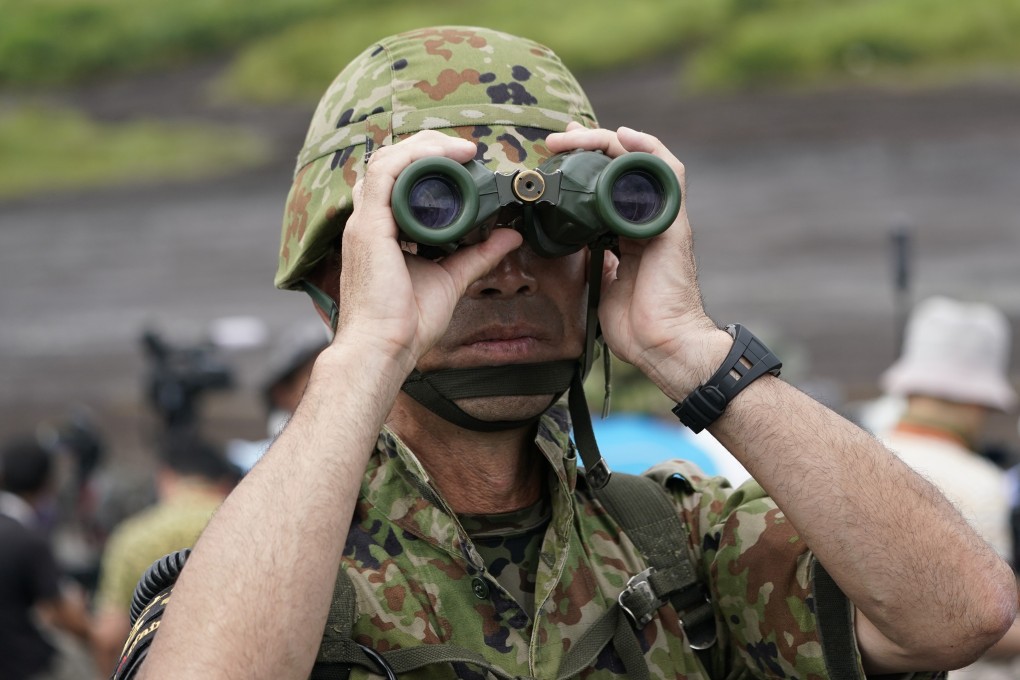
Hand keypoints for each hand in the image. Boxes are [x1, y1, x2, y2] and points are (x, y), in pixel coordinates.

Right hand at [336, 131, 522, 373]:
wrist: (385, 349)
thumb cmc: (408, 323)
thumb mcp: (452, 278)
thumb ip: (479, 254)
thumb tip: (510, 235)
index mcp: (382, 230)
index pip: (398, 179)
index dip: (429, 161)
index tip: (467, 162)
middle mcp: (369, 221)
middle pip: (392, 162)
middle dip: (430, 147)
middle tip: (469, 151)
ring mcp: (365, 222)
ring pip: (388, 160)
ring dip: (426, 146)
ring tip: (463, 150)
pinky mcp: (368, 227)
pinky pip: (386, 173)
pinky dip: (416, 157)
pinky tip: (446, 156)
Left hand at [545, 124, 726, 397]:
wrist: (662, 345)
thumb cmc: (636, 324)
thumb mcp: (603, 282)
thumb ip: (595, 258)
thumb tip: (574, 243)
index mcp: (629, 232)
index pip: (606, 186)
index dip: (582, 166)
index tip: (554, 157)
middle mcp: (646, 219)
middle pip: (619, 167)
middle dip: (587, 147)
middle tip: (555, 143)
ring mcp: (661, 218)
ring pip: (639, 162)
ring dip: (607, 142)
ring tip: (575, 136)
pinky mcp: (670, 222)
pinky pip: (667, 173)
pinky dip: (647, 149)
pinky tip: (623, 135)